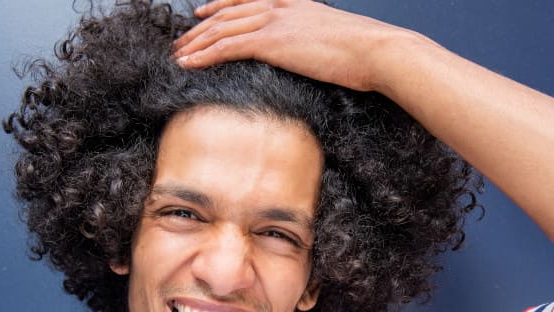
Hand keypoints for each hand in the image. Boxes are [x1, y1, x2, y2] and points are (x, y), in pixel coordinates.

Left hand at [173, 0, 401, 91]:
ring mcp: (275, 21)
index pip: (246, 0)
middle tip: (180, 42)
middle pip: (227, 13)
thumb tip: (309, 55)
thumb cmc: (364, 53)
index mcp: (294, 3)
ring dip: (195, 43)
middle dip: (199, 29)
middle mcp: (280, 6)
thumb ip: (314, 41)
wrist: (377, 51)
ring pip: (222, 28)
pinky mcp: (272, 41)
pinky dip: (204, 55)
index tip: (201, 14)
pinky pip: (228, 46)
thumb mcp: (335, 39)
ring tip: (176, 56)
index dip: (219, 6)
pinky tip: (188, 63)